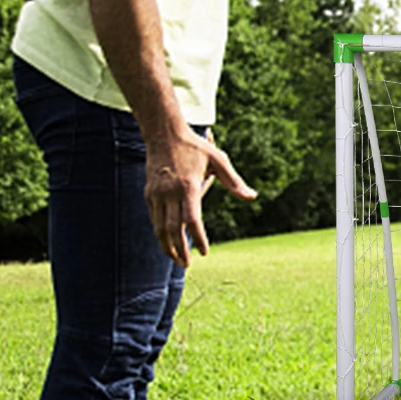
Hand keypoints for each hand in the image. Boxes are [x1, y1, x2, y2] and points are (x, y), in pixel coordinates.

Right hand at [144, 129, 256, 266]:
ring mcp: (156, 193)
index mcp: (188, 186)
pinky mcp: (148, 193)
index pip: (192, 219)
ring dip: (167, 246)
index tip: (206, 253)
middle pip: (172, 229)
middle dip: (179, 250)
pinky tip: (168, 242)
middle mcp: (169, 192)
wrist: (163, 133)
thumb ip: (234, 181)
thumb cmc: (195, 147)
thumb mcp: (219, 159)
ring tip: (177, 259)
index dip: (199, 238)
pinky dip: (160, 233)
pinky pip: (153, 218)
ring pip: (159, 227)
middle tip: (188, 265)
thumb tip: (252, 197)